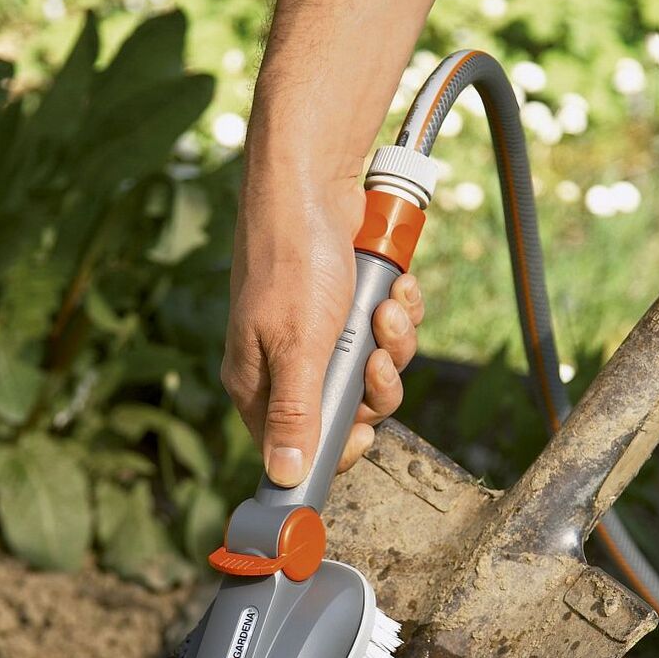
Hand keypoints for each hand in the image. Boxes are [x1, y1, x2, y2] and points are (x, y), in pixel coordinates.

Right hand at [222, 160, 424, 486]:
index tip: (366, 434)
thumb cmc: (291, 258)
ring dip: (394, 340)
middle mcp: (286, 362)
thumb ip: (294, 413)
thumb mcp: (297, 344)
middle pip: (348, 410)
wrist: (312, 180)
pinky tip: (396, 284)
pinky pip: (387, 330)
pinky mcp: (349, 305)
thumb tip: (284, 477)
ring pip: (375, 369)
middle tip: (376, 353)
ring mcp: (320, 333)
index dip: (337, 447)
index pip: (295, 448)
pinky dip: (400, 310)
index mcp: (258, 382)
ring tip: (388, 304)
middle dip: (377, 383)